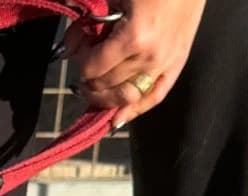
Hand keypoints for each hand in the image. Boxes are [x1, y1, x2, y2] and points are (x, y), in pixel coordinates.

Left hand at [63, 0, 206, 126]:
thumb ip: (88, 24)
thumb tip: (69, 49)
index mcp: (134, 38)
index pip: (93, 68)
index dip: (80, 61)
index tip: (79, 48)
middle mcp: (150, 58)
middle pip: (107, 85)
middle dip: (90, 79)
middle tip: (85, 67)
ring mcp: (167, 63)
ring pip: (127, 97)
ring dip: (105, 97)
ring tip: (94, 90)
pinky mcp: (179, 64)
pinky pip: (155, 97)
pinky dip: (134, 111)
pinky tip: (117, 120)